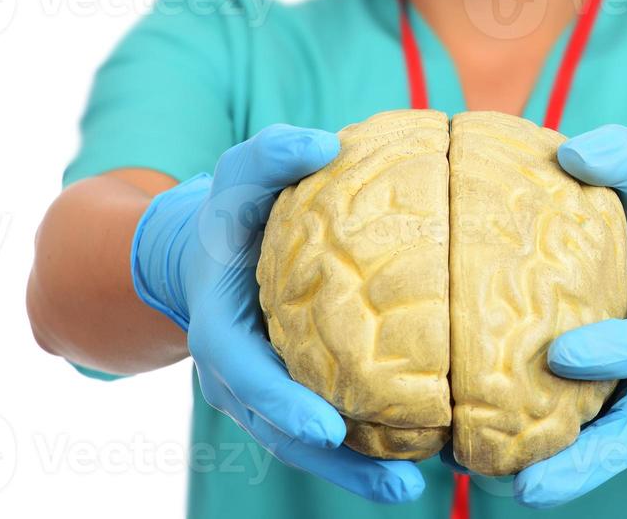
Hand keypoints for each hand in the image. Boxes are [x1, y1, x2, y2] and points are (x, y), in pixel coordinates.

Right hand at [130, 124, 426, 503]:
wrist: (205, 250)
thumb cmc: (229, 208)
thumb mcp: (240, 170)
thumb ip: (273, 153)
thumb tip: (322, 143)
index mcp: (219, 329)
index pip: (246, 375)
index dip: (284, 405)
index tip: (328, 429)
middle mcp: (236, 376)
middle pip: (280, 433)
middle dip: (336, 464)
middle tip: (399, 486)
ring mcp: (262, 395)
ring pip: (303, 447)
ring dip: (357, 475)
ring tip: (414, 495)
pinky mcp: (291, 397)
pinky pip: (325, 433)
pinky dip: (364, 453)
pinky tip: (421, 462)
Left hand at [512, 125, 626, 507]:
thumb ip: (620, 153)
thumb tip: (573, 152)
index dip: (614, 351)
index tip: (560, 354)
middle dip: (588, 463)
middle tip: (530, 485)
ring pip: (609, 448)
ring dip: (563, 478)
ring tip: (500, 490)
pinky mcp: (611, 396)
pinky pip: (585, 436)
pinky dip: (548, 457)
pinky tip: (490, 466)